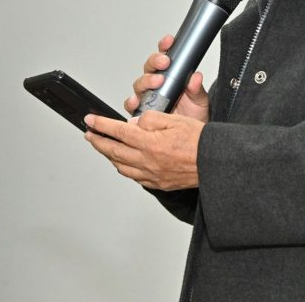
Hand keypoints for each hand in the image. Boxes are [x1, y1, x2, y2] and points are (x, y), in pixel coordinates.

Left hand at [84, 111, 202, 190]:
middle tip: (89, 135)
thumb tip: (133, 123)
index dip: (101, 125)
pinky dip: (124, 168)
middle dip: (98, 141)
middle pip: (114, 151)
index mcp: (150, 143)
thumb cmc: (200, 141)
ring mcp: (152, 174)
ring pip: (121, 166)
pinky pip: (134, 177)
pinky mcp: (159, 183)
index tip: (90, 120)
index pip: (118, 132)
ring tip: (104, 148)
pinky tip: (123, 164)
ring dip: (109, 156)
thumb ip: (150, 120)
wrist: (215, 164)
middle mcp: (147, 161)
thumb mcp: (175, 120)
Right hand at [124, 35, 209, 121]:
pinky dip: (131, 102)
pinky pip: (131, 104)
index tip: (169, 41)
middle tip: (164, 62)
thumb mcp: (200, 102)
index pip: (165, 56)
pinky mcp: (141, 111)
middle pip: (149, 68)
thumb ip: (197, 89)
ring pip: (139, 84)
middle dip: (155, 62)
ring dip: (146, 80)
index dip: (165, 46)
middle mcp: (157, 85)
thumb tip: (196, 77)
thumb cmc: (193, 117)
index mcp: (171, 76)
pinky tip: (136, 101)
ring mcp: (148, 97)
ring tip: (156, 82)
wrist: (189, 139)